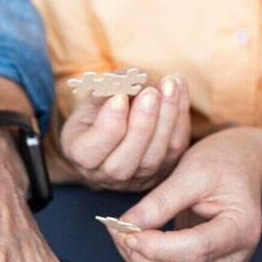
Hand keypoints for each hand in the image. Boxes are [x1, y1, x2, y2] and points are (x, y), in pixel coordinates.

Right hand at [58, 74, 189, 190]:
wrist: (120, 119)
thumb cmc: (101, 106)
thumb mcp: (95, 95)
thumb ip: (108, 90)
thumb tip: (133, 83)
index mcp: (80, 156)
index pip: (89, 153)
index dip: (107, 126)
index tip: (119, 97)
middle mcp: (106, 175)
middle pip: (122, 165)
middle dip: (140, 126)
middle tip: (150, 93)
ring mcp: (137, 178)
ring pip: (153, 159)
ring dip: (165, 119)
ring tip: (169, 84)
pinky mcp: (163, 170)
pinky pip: (175, 147)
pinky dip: (180, 115)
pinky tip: (180, 86)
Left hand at [109, 129, 261, 261]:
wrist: (243, 165)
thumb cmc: (223, 162)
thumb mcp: (193, 170)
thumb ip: (161, 200)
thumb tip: (127, 226)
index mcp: (241, 229)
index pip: (198, 249)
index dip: (158, 246)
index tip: (128, 232)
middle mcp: (236, 256)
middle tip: (121, 236)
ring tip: (123, 237)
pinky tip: (135, 242)